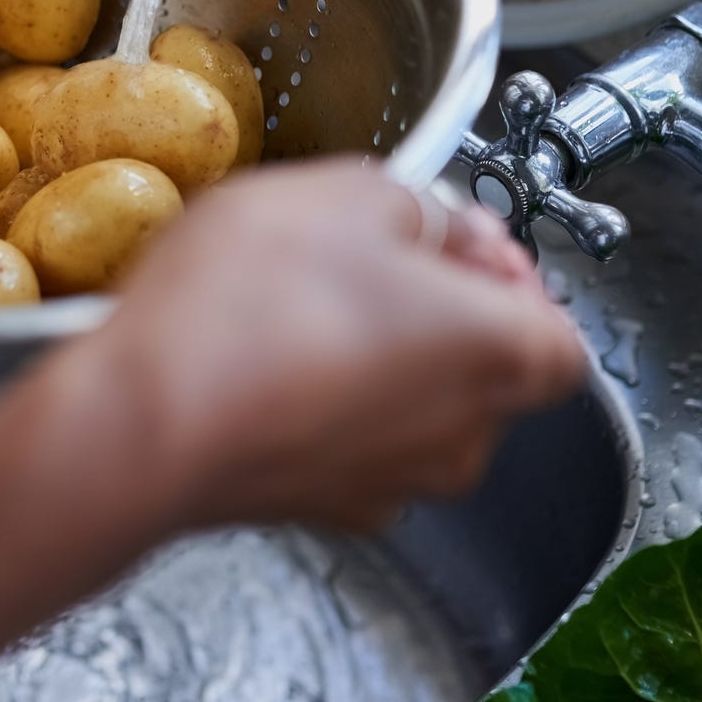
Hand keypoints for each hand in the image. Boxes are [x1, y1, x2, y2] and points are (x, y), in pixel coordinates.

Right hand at [57, 161, 586, 534]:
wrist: (141, 422)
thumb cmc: (248, 308)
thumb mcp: (344, 193)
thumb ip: (418, 205)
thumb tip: (433, 227)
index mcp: (499, 353)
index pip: (560, 330)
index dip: (510, 276)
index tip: (449, 234)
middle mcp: (462, 437)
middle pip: (484, 370)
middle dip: (435, 309)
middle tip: (361, 255)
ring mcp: (387, 485)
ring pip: (410, 409)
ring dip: (372, 357)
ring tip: (292, 301)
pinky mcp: (316, 509)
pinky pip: (342, 441)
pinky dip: (318, 401)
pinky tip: (257, 355)